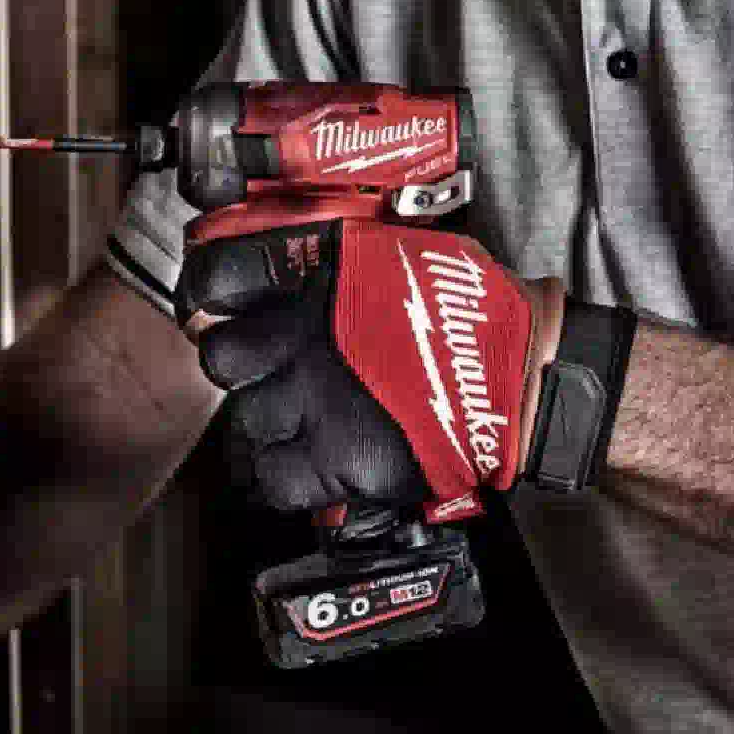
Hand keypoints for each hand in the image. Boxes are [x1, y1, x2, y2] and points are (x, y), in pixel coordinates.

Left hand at [177, 219, 562, 511]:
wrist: (523, 373)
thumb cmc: (475, 309)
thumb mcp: (401, 253)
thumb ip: (343, 258)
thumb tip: (301, 257)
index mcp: (321, 281)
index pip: (220, 279)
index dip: (210, 293)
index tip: (214, 304)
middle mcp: (308, 339)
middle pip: (224, 359)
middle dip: (242, 366)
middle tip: (268, 372)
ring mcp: (319, 402)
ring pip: (249, 421)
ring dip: (269, 422)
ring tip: (302, 421)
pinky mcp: (341, 461)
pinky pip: (274, 480)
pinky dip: (284, 477)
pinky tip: (309, 466)